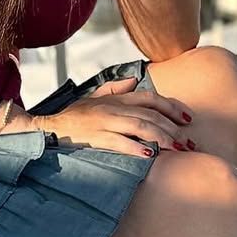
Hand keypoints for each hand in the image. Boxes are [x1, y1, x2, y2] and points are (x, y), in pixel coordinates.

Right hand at [8, 77, 197, 158]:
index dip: (171, 107)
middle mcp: (113, 108)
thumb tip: (134, 80)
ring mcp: (103, 122)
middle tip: (189, 143)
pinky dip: (136, 147)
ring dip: (162, 138)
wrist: (47, 129)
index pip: (150, 98)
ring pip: (140, 127)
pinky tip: (150, 155)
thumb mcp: (94, 97)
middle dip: (173, 128)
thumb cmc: (74, 116)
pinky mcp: (94, 138)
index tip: (188, 118)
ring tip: (177, 148)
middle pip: (151, 115)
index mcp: (115, 98)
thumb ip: (115, 88)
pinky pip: (119, 142)